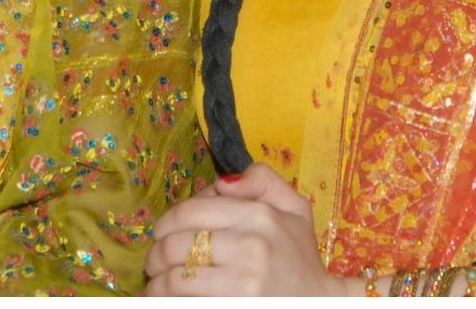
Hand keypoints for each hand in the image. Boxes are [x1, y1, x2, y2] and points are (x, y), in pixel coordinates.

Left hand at [144, 163, 350, 295]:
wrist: (321, 304)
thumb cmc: (301, 258)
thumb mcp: (295, 208)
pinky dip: (166, 302)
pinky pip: (184, 304)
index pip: (190, 212)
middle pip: (175, 246)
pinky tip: (164, 301)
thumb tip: (222, 181)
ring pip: (174, 280)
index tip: (161, 233)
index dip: (166, 222)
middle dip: (154, 255)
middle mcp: (250, 248)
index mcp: (259, 216)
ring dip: (155, 283)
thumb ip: (263, 180)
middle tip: (154, 263)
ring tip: (157, 284)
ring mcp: (241, 285)